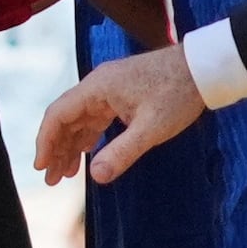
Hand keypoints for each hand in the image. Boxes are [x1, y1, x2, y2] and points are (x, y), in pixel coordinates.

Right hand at [37, 44, 208, 185]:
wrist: (204, 68)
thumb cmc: (178, 94)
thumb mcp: (151, 128)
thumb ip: (122, 152)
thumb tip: (96, 177)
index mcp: (96, 88)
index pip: (57, 115)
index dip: (45, 143)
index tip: (42, 167)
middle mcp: (96, 86)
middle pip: (65, 119)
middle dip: (56, 149)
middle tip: (53, 179)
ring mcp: (108, 89)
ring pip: (80, 120)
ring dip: (71, 145)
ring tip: (67, 173)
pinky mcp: (121, 93)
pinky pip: (95, 117)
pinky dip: (88, 136)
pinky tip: (87, 152)